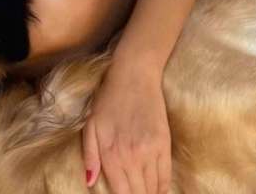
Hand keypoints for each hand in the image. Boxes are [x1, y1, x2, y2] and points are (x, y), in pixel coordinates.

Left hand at [82, 61, 170, 193]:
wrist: (134, 75)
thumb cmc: (109, 99)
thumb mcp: (91, 125)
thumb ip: (90, 155)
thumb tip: (89, 182)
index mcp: (111, 154)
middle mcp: (132, 157)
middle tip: (133, 191)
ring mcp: (150, 151)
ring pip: (153, 189)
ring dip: (148, 193)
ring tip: (144, 190)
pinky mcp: (164, 144)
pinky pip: (166, 177)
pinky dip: (162, 187)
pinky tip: (156, 188)